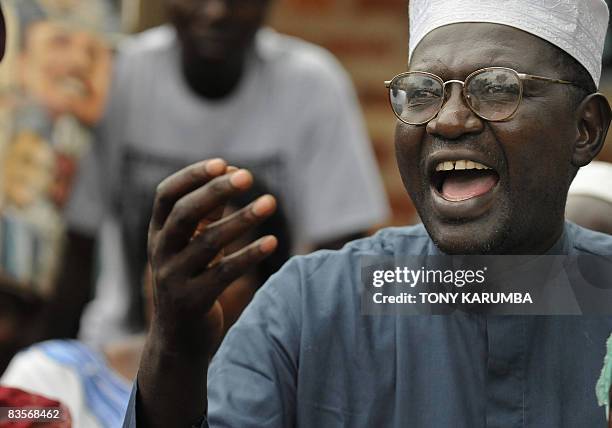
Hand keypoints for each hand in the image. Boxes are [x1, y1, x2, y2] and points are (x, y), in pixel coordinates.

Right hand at [147, 158, 277, 356]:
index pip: (166, 195)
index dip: (192, 176)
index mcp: (157, 234)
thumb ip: (208, 212)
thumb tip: (233, 172)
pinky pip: (224, 274)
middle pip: (184, 214)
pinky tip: (272, 241)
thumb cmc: (191, 280)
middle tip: (248, 176)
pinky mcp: (192, 302)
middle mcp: (160, 253)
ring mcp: (173, 279)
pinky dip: (249, 255)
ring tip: (271, 202)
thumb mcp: (193, 244)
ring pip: (208, 243)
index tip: (223, 163)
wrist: (178, 339)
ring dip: (242, 220)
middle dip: (215, 191)